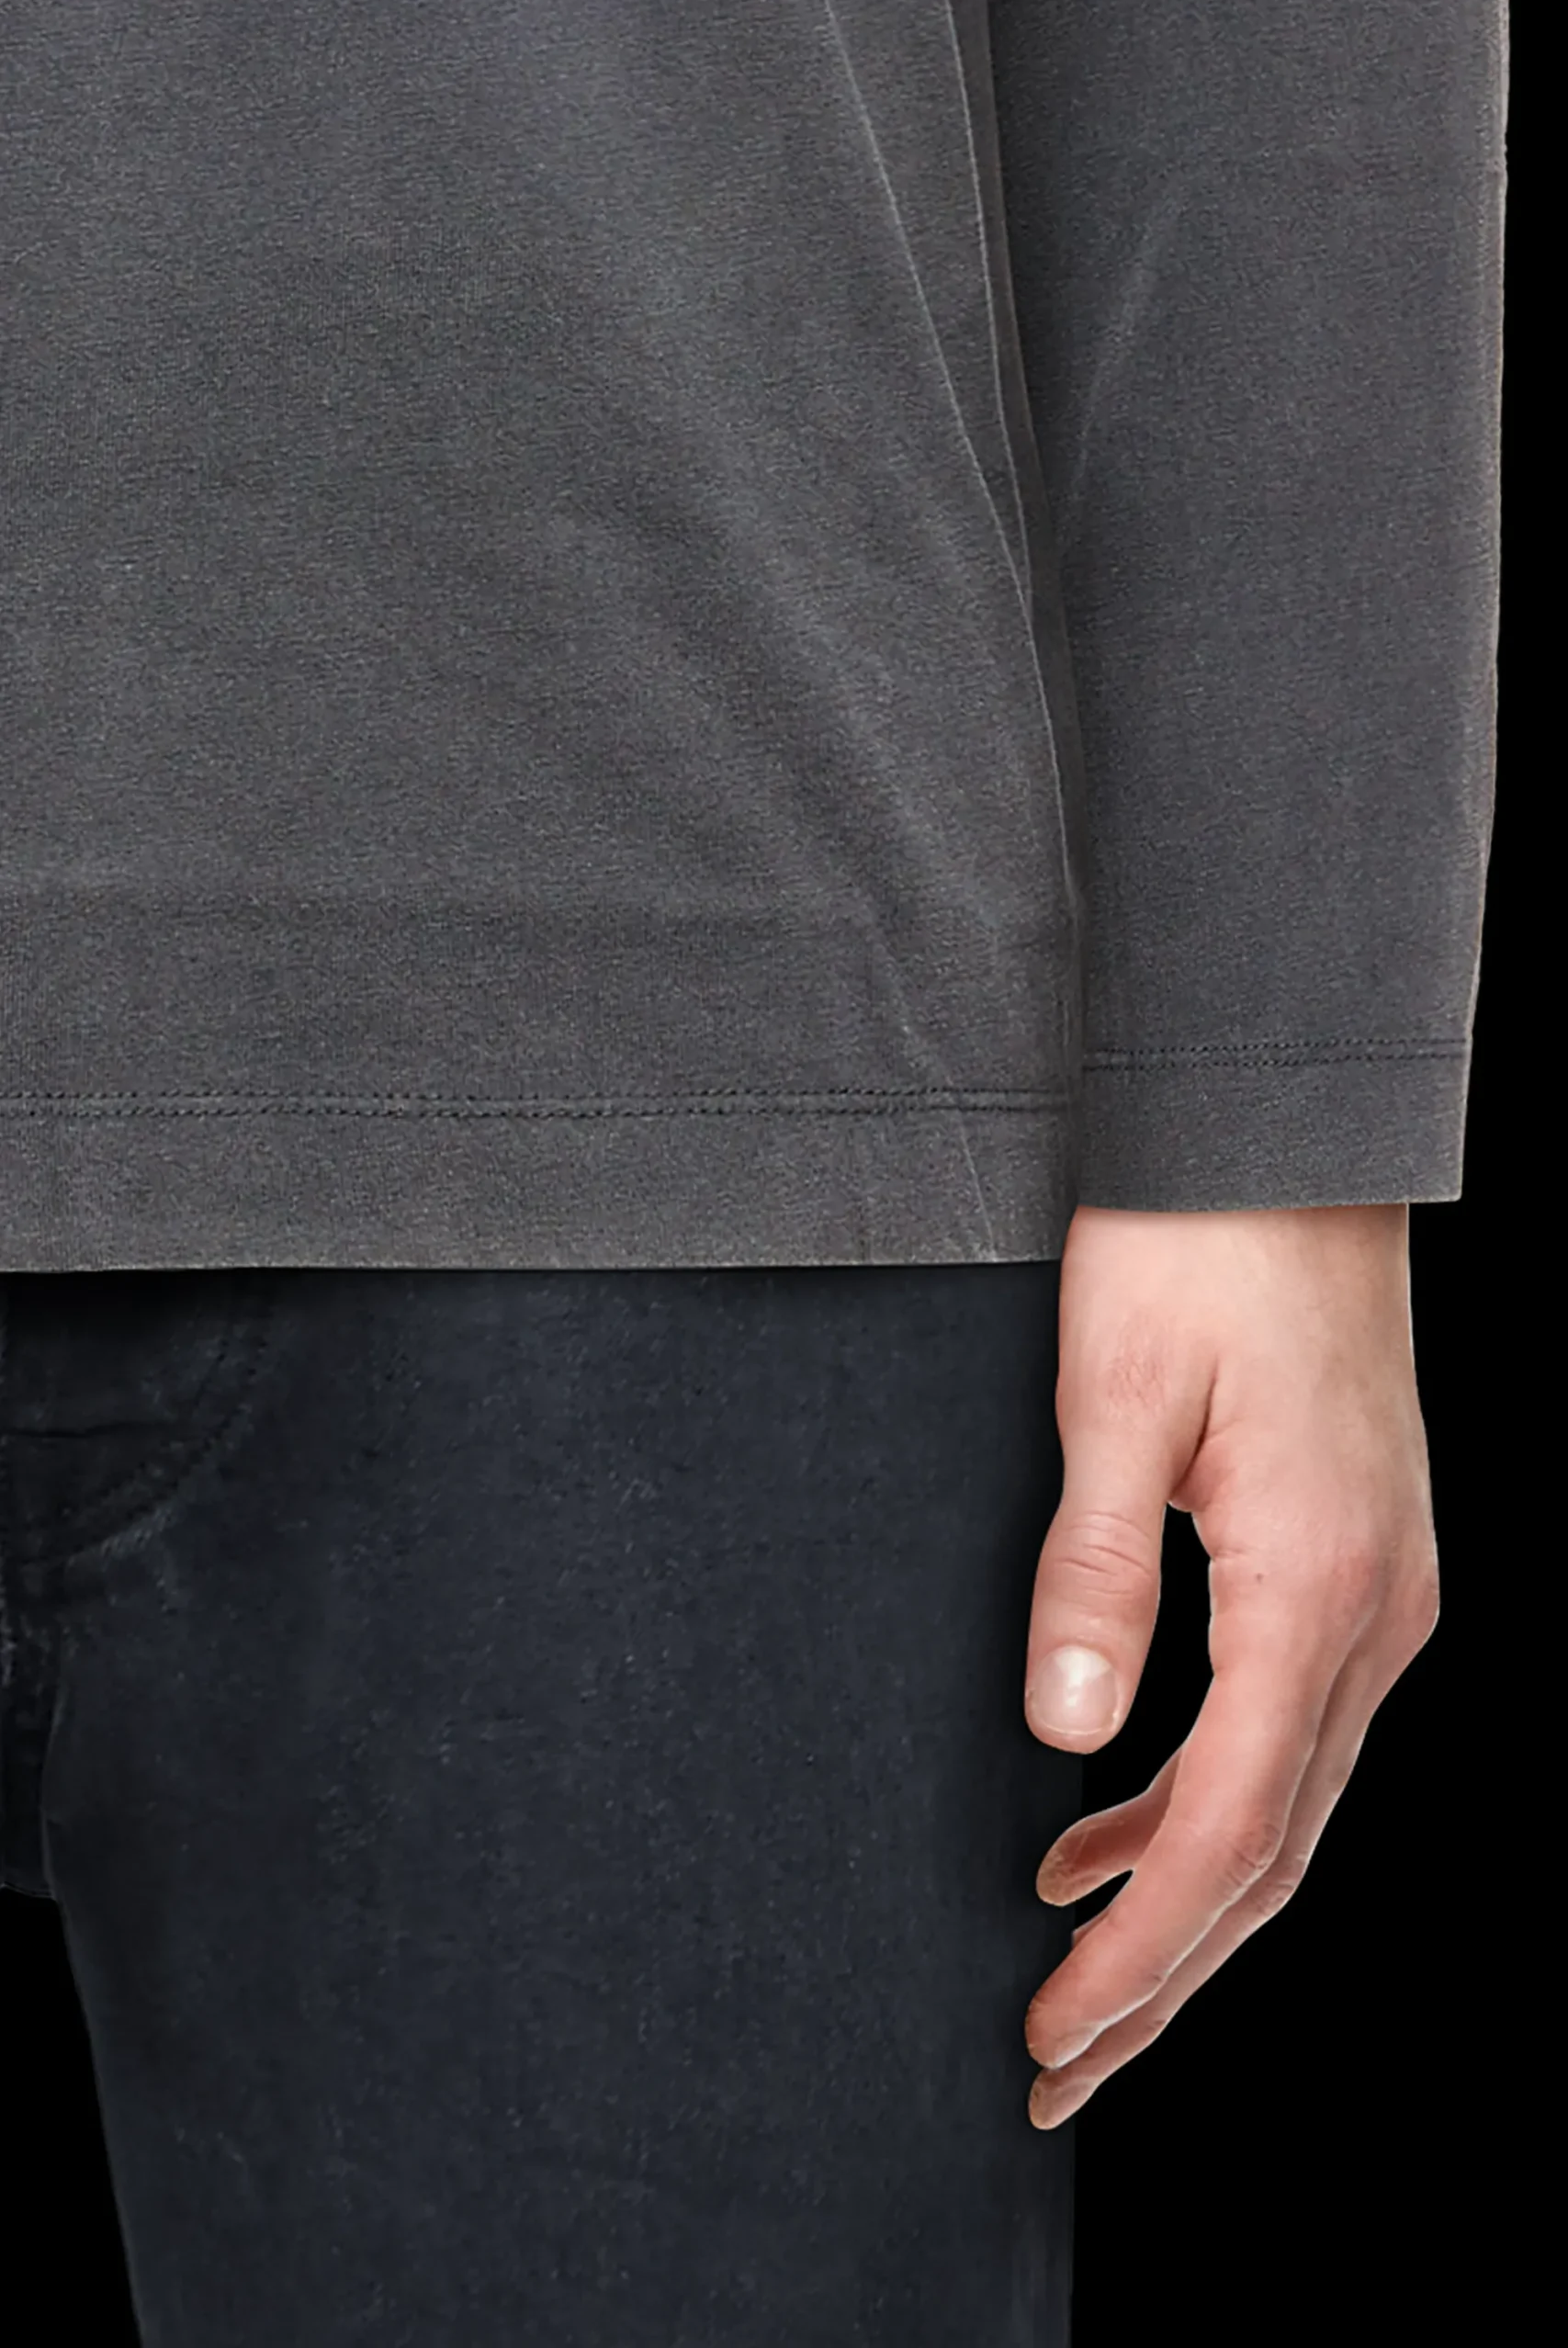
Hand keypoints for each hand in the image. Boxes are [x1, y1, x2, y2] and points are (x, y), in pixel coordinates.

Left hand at [1021, 1201, 1439, 2126]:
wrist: (1285, 1140)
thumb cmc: (1195, 1246)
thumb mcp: (1114, 1400)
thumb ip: (1095, 1573)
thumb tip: (1067, 1739)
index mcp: (1319, 1586)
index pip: (1233, 1827)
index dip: (1143, 1951)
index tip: (1057, 2033)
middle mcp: (1379, 1612)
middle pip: (1275, 1849)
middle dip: (1165, 1972)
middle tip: (1058, 2067)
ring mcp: (1383, 1591)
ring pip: (1286, 1800)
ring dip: (1180, 1893)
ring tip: (1068, 1969)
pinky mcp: (1357, 1562)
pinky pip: (1285, 1724)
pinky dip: (1200, 1798)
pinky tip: (1105, 1822)